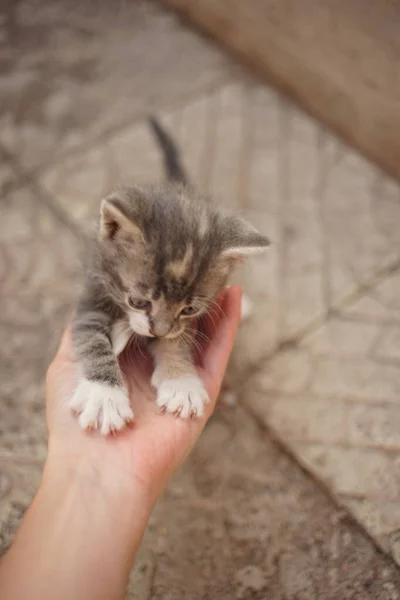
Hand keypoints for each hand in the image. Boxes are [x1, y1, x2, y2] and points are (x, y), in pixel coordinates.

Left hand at [45, 286, 241, 504]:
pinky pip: (218, 352)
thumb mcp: (70, 365)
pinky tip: (234, 295)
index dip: (154, 293)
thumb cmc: (76, 423)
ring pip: (200, 332)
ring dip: (210, 303)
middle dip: (185, 293)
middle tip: (195, 262)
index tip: (161, 265)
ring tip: (219, 270)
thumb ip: (84, 335)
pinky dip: (228, 324)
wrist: (99, 469)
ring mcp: (179, 379)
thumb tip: (96, 303)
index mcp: (124, 360)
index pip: (145, 318)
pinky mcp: (201, 393)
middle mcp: (154, 367)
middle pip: (176, 322)